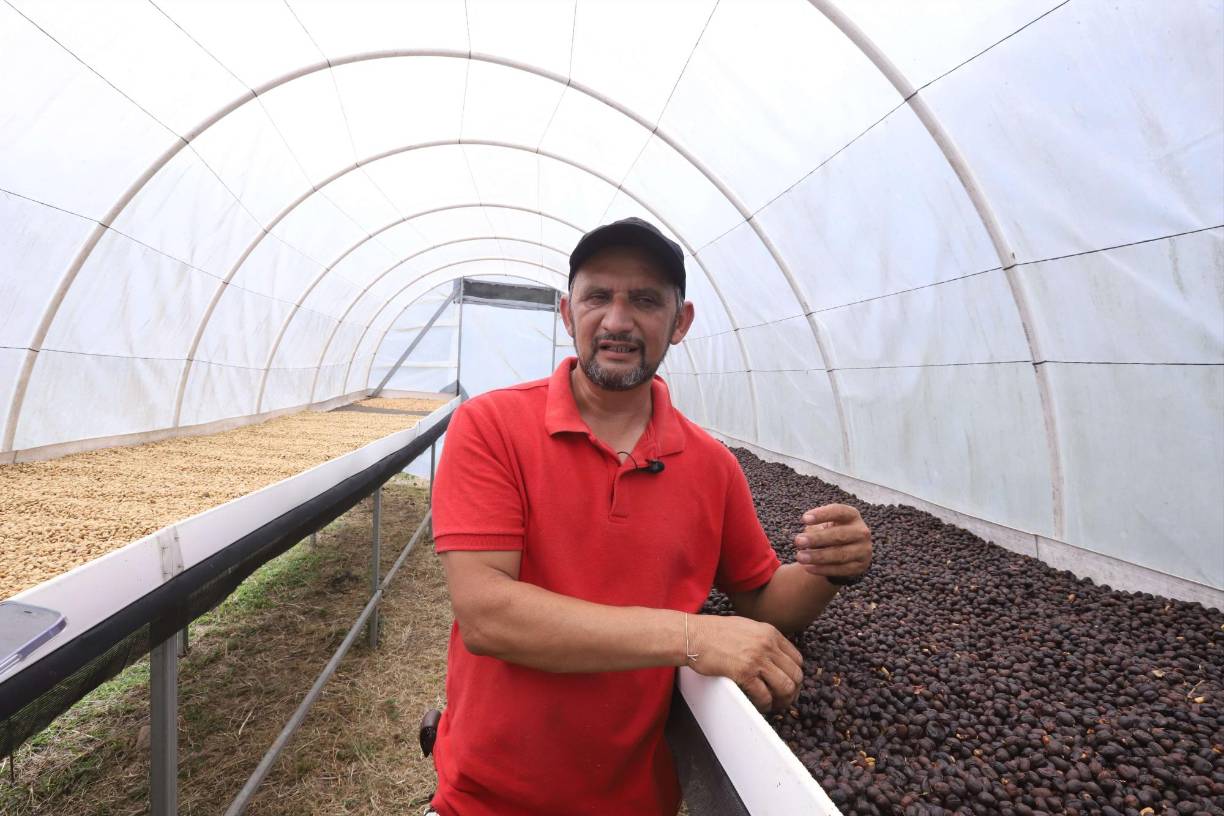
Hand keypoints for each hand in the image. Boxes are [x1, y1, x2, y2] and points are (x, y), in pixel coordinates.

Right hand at [686, 614, 802, 711]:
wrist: (693, 635)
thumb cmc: (713, 632)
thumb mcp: (746, 626)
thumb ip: (763, 638)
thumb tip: (773, 655)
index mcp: (770, 632)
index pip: (797, 658)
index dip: (795, 675)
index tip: (789, 683)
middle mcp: (767, 644)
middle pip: (795, 674)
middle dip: (793, 691)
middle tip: (784, 699)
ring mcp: (757, 658)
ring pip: (785, 687)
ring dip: (782, 700)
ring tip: (773, 704)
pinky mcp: (744, 673)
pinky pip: (765, 695)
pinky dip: (765, 704)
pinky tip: (759, 704)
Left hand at [794, 504, 871, 579]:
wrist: (848, 553)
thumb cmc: (831, 533)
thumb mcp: (825, 525)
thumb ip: (815, 528)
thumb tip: (804, 538)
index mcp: (852, 515)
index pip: (839, 511)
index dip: (822, 515)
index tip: (804, 519)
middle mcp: (861, 532)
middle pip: (840, 535)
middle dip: (817, 538)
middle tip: (798, 541)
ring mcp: (863, 550)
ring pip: (840, 554)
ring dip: (818, 556)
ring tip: (800, 557)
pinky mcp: (860, 566)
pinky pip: (841, 569)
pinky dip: (823, 569)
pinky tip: (808, 568)